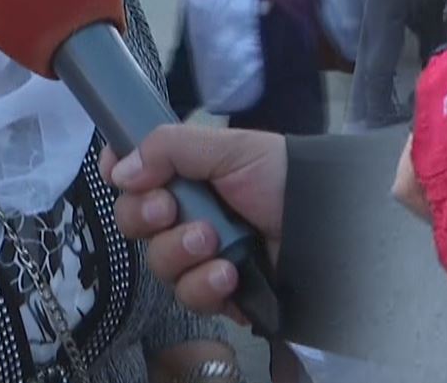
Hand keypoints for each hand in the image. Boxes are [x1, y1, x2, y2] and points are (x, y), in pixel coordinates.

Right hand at [100, 125, 286, 321]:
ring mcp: (200, 257)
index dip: (119, 174)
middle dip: (145, 216)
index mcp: (185, 176)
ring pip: (159, 264)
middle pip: (134, 224)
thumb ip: (171, 148)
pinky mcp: (219, 292)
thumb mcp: (229, 148)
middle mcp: (185, 215)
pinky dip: (205, 285)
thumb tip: (119, 170)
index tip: (120, 174)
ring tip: (213, 241)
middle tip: (169, 210)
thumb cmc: (281, 174)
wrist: (327, 220)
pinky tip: (229, 273)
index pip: (133, 176)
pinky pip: (190, 298)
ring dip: (180, 252)